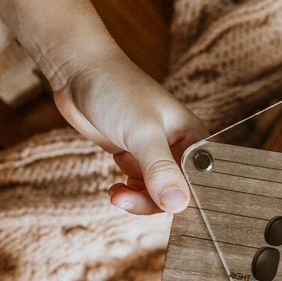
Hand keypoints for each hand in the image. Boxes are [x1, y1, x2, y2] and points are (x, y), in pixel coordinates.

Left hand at [52, 46, 207, 214]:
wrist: (79, 72)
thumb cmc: (118, 90)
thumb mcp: (142, 132)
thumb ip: (161, 170)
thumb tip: (176, 204)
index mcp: (195, 140)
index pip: (201, 183)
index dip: (186, 200)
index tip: (163, 208)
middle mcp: (181, 150)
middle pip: (179, 194)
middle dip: (153, 202)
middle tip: (128, 200)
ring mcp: (158, 156)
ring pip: (157, 195)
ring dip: (137, 200)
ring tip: (117, 194)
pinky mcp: (137, 159)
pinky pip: (141, 189)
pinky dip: (128, 193)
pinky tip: (115, 189)